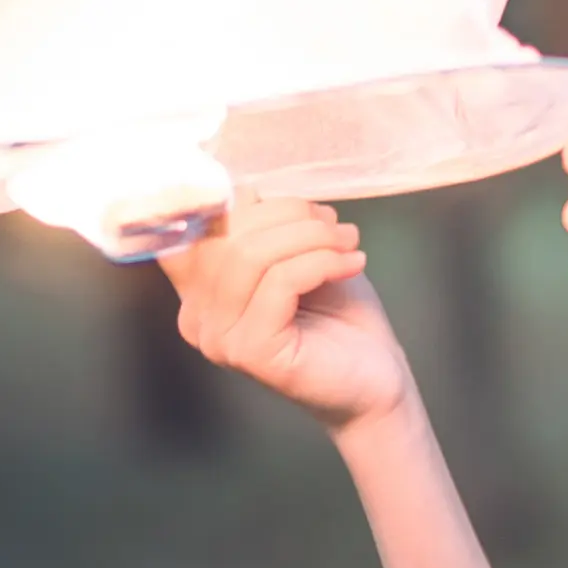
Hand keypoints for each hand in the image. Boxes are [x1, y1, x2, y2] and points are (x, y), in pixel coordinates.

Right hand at [164, 196, 410, 430]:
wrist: (375, 376)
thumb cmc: (336, 313)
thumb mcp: (293, 253)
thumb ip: (259, 227)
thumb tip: (242, 191)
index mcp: (198, 290)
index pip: (192, 228)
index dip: (232, 202)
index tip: (287, 203)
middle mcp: (196, 317)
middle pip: (226, 236)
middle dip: (289, 215)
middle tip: (335, 225)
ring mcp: (219, 339)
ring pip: (252, 256)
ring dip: (311, 237)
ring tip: (349, 243)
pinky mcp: (250, 352)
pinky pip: (279, 283)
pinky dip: (322, 262)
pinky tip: (353, 264)